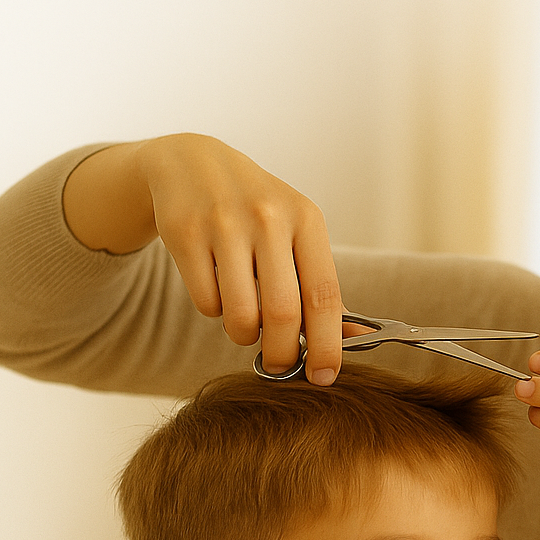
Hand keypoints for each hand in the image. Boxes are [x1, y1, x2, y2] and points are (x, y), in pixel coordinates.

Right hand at [64, 134, 344, 382]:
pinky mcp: (185, 233)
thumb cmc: (257, 209)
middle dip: (283, 354)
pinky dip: (214, 312)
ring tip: (245, 324)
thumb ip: (320, 284)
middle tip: (279, 365)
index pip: (324, 295)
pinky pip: (206, 303)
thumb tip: (355, 338)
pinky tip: (218, 289)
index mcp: (306, 219)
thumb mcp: (297, 232)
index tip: (324, 376)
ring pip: (240, 314)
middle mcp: (268, 217)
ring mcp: (224, 223)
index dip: (327, 344)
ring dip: (244, 335)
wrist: (192, 163)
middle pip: (283, 313)